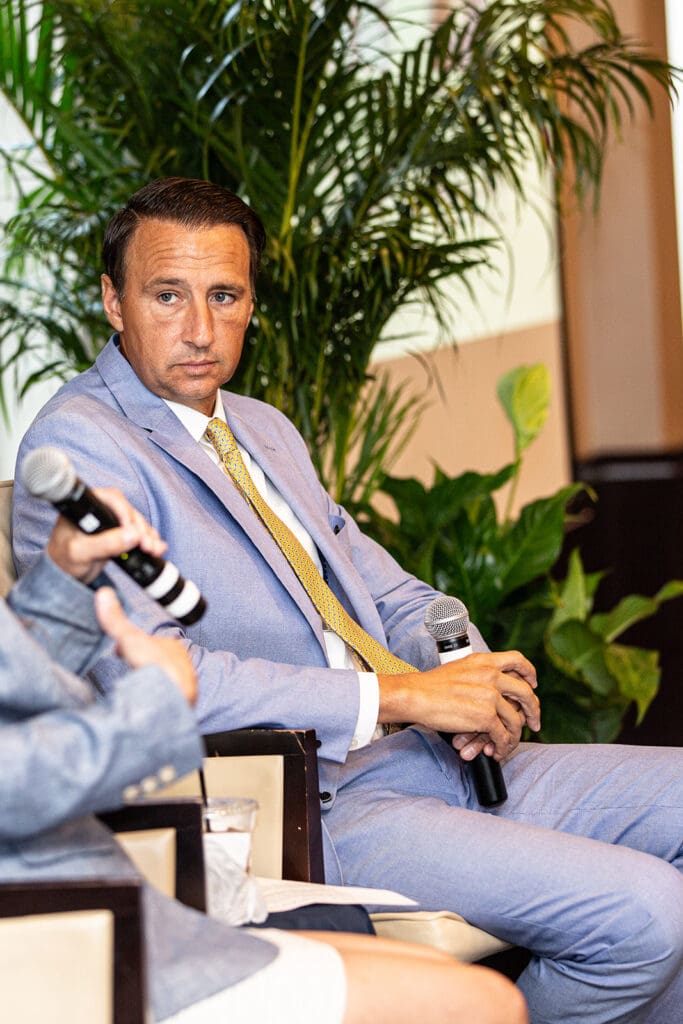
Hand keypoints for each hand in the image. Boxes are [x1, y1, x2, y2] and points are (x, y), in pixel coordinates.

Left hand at [47, 487, 166, 583]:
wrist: (66, 575)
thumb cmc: (63, 560)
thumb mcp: (80, 553)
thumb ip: (104, 544)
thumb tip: (132, 535)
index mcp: (85, 507)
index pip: (110, 499)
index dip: (125, 511)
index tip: (133, 529)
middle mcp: (100, 510)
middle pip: (128, 511)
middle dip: (140, 528)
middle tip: (145, 544)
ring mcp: (111, 522)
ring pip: (136, 523)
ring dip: (148, 535)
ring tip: (153, 549)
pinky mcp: (119, 534)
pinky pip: (138, 534)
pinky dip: (148, 541)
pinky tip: (157, 549)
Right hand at [94, 587, 196, 704]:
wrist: (173, 695)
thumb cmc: (154, 664)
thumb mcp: (129, 638)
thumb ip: (115, 621)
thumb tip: (103, 593)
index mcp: (171, 646)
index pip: (150, 642)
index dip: (132, 645)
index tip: (118, 651)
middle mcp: (182, 662)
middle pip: (158, 660)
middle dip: (141, 662)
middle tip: (127, 668)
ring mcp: (185, 682)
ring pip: (165, 678)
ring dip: (150, 680)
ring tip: (136, 686)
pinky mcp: (183, 701)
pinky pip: (168, 696)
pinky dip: (157, 696)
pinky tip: (148, 700)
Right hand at [378, 651, 539, 760]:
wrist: (416, 695)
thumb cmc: (431, 685)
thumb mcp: (459, 668)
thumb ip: (479, 673)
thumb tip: (492, 688)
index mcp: (484, 661)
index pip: (518, 660)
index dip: (530, 673)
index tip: (532, 684)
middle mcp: (491, 675)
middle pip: (526, 692)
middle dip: (533, 711)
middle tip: (534, 723)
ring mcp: (490, 696)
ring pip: (516, 720)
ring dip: (514, 735)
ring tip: (507, 744)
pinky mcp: (486, 716)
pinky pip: (503, 735)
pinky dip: (502, 746)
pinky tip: (496, 750)